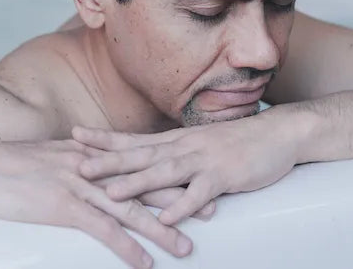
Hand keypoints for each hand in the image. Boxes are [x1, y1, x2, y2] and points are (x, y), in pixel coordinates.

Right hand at [0, 139, 199, 267]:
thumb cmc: (2, 166)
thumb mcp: (44, 158)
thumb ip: (70, 164)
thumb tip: (87, 174)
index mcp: (87, 154)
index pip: (137, 164)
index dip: (168, 173)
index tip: (195, 180)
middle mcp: (90, 166)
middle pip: (144, 183)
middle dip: (180, 196)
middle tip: (213, 208)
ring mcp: (78, 185)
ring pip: (131, 209)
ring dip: (161, 229)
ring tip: (187, 246)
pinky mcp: (63, 205)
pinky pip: (102, 230)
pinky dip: (126, 248)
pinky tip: (144, 263)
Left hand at [73, 108, 302, 225]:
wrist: (278, 133)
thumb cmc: (238, 142)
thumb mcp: (199, 144)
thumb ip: (175, 153)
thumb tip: (149, 160)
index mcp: (176, 140)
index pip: (133, 138)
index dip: (104, 138)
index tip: (74, 135)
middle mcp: (184, 147)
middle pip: (139, 154)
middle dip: (108, 161)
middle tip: (77, 166)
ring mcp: (203, 160)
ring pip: (164, 172)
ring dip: (136, 183)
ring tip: (110, 193)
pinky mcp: (224, 176)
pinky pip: (200, 193)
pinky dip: (183, 206)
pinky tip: (166, 218)